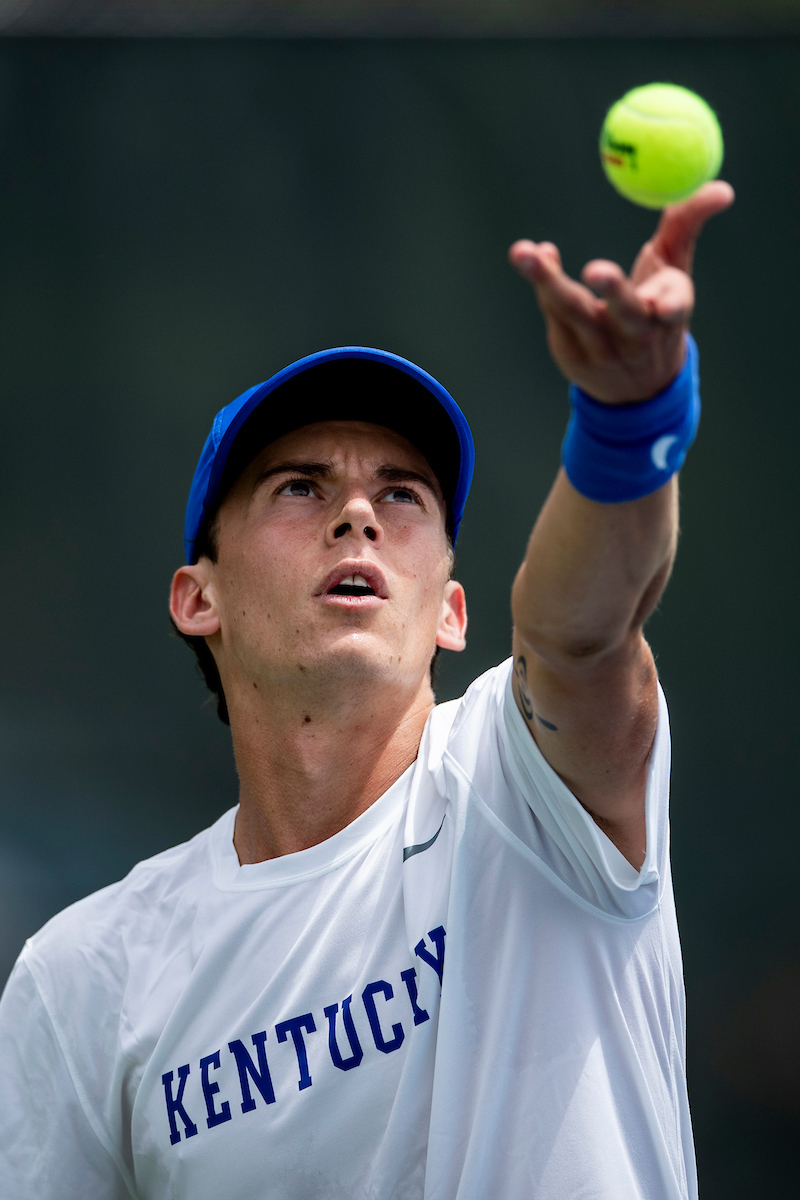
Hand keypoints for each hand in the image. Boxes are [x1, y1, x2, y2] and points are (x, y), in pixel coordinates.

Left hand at [508, 180, 734, 402]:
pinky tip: (532, 257)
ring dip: (548, 282)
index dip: (670, 301)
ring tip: (524, 252)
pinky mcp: (571, 355)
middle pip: (625, 314)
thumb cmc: (657, 311)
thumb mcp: (675, 269)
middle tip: (595, 269)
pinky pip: (554, 314)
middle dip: (613, 291)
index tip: (663, 300)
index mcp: (670, 315)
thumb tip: (722, 188)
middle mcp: (637, 336)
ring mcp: (602, 350)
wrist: (635, 386)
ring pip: (576, 314)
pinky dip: (543, 282)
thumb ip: (687, 225)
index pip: (675, 308)